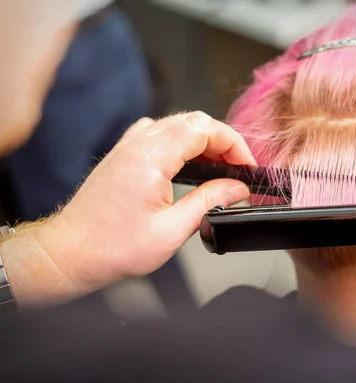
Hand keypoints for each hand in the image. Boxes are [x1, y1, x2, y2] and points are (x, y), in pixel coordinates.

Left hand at [32, 112, 254, 298]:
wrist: (71, 252)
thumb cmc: (112, 247)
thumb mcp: (173, 229)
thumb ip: (210, 202)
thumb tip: (238, 189)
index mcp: (151, 157)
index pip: (204, 129)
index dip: (233, 143)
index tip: (247, 165)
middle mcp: (138, 144)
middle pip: (192, 121)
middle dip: (223, 140)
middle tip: (239, 168)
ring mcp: (128, 146)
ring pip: (176, 124)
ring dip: (203, 140)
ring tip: (220, 168)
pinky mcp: (124, 154)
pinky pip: (159, 133)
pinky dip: (182, 142)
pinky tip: (189, 164)